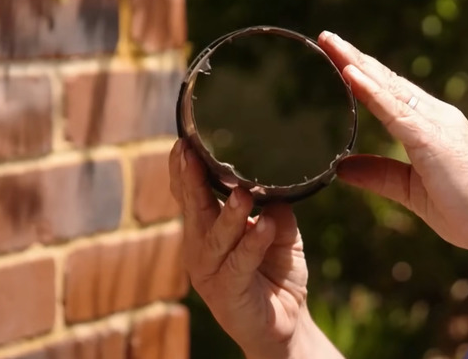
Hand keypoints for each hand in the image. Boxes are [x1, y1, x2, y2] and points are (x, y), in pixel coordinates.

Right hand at [169, 140, 338, 358]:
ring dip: (229, 214)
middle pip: (193, 210)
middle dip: (191, 181)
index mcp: (206, 230)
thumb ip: (274, 207)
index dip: (182, 171)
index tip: (182, 144)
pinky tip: (264, 226)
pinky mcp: (228, 292)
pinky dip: (252, 243)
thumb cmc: (274, 272)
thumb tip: (275, 185)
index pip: (189, 196)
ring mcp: (211, 272)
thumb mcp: (278, 231)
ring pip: (216, 237)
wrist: (284, 322)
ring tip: (242, 193)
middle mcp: (201, 248)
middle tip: (190, 154)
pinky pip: (240, 263)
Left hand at [319, 31, 467, 257]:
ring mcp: (437, 124)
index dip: (363, 74)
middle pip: (387, 80)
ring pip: (388, 87)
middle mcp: (436, 116)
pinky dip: (371, 91)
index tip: (337, 58)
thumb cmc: (467, 211)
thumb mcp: (411, 191)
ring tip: (330, 43)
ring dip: (356, 63)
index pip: (390, 92)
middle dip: (354, 57)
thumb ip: (379, 175)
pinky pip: (395, 110)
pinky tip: (350, 74)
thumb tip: (342, 167)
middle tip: (325, 37)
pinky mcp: (434, 140)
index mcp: (431, 126)